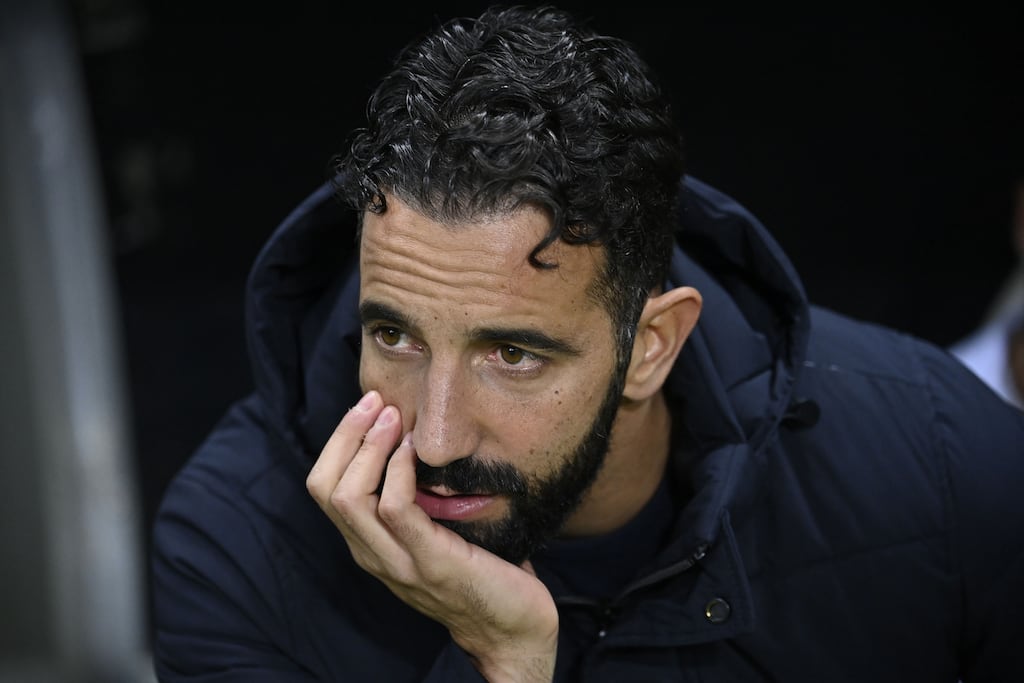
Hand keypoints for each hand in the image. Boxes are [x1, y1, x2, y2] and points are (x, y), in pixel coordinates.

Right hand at [306, 390, 558, 681]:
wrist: (513, 628)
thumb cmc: (481, 569)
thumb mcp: (436, 528)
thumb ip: (419, 497)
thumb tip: (417, 438)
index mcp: (369, 545)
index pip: (323, 487)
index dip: (337, 441)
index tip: (368, 406)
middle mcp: (372, 555)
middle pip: (325, 488)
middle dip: (345, 435)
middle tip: (375, 401)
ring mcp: (398, 563)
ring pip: (349, 497)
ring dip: (369, 446)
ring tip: (393, 416)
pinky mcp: (430, 563)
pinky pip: (396, 509)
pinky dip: (399, 471)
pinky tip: (415, 449)